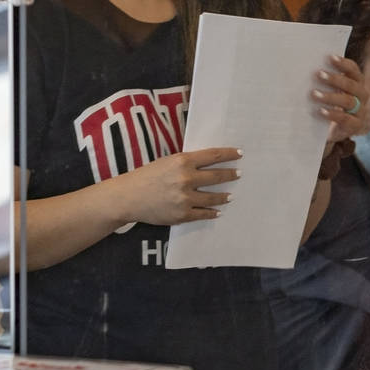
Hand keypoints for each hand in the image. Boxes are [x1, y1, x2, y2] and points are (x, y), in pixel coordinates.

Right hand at [112, 146, 241, 225]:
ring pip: (213, 197)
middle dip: (231, 175)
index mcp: (183, 161)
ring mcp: (185, 198)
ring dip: (224, 196)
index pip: (213, 156)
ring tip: (230, 195)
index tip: (240, 154)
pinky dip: (212, 213)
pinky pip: (203, 214)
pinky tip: (218, 212)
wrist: (128, 197)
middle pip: (217, 176)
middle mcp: (186, 178)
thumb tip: (209, 162)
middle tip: (239, 174)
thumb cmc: (147, 176)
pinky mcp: (182, 214)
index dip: (229, 154)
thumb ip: (187, 162)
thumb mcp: (167, 162)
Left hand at [311, 55, 369, 141]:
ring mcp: (360, 111)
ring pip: (348, 101)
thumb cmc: (332, 106)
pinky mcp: (355, 125)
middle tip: (319, 74)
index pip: (353, 70)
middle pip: (351, 85)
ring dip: (330, 96)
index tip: (330, 58)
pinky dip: (332, 114)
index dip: (343, 63)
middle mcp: (361, 95)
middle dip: (334, 79)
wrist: (338, 132)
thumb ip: (325, 80)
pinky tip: (320, 111)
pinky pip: (345, 118)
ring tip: (314, 94)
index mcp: (356, 83)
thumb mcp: (331, 91)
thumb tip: (307, 67)